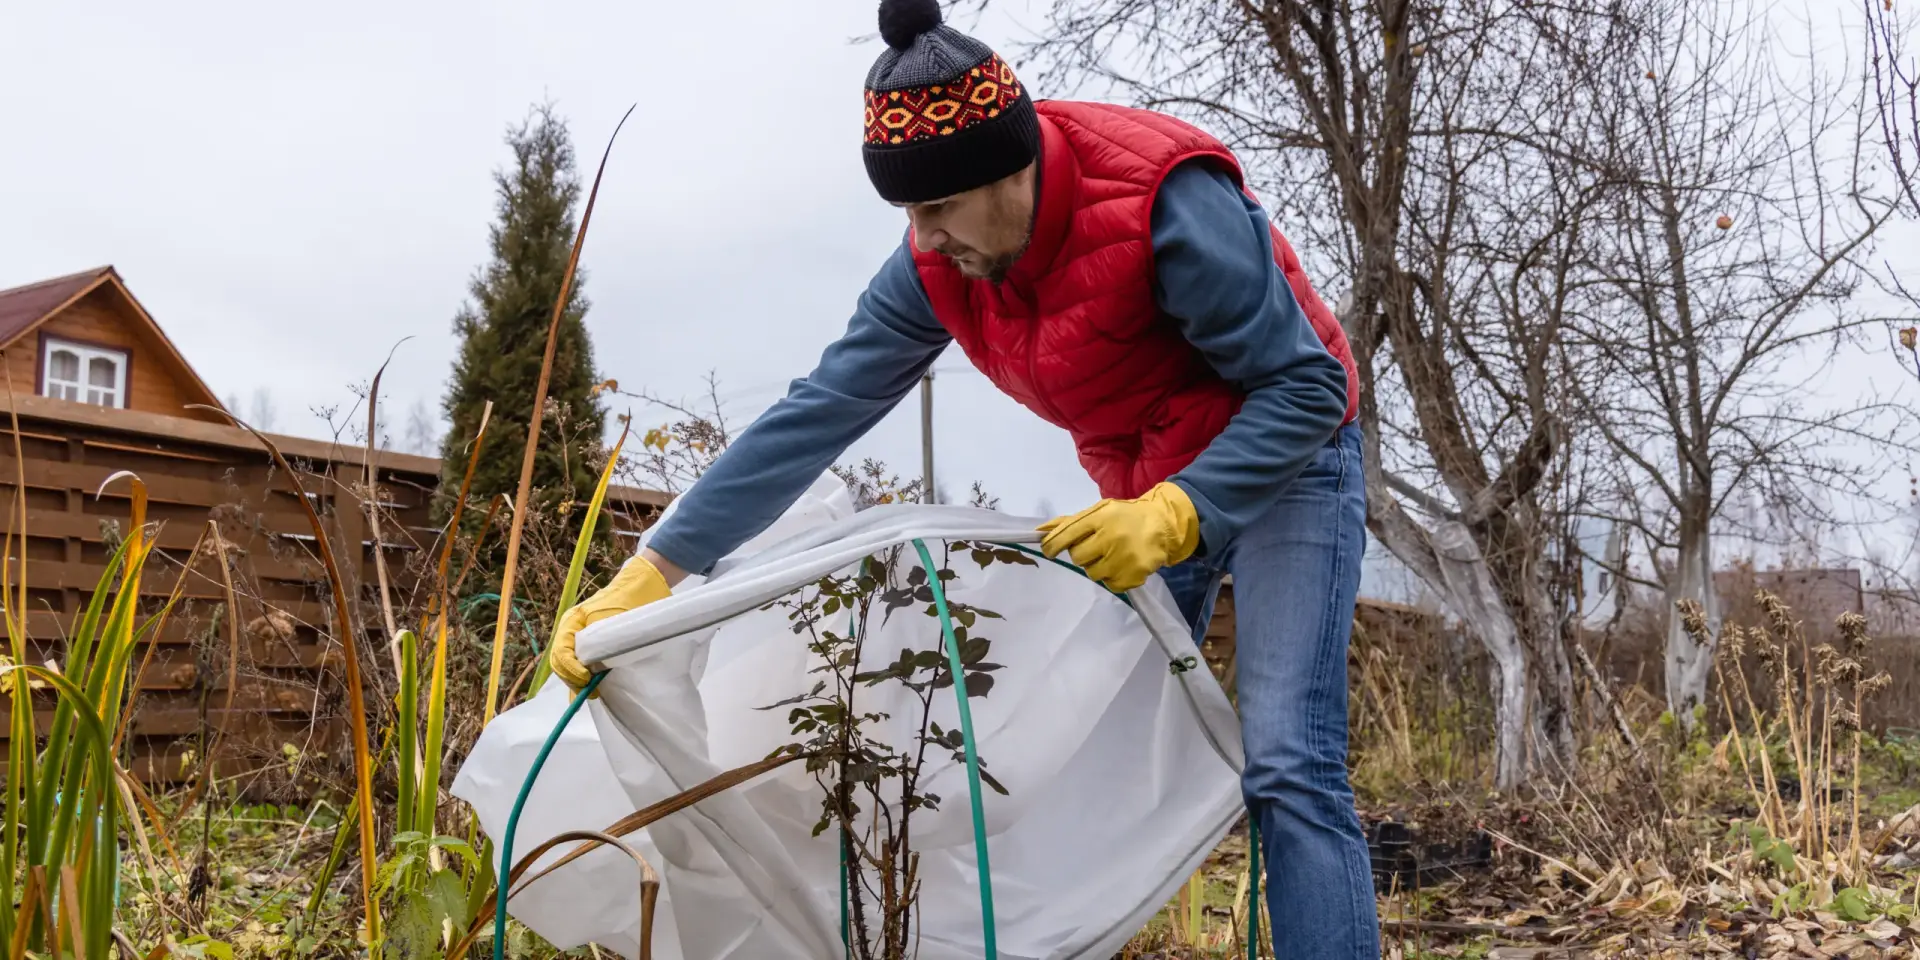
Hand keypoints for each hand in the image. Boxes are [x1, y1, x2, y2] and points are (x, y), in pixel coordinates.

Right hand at [549, 554, 672, 692]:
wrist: (642, 586)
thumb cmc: (629, 601)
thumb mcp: (614, 620)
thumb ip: (601, 642)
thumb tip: (594, 669)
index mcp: (572, 622)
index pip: (561, 652)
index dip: (571, 669)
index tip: (587, 678)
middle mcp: (571, 631)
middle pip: (560, 662)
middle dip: (572, 679)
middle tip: (591, 692)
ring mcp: (578, 638)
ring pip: (567, 665)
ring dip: (576, 681)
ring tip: (592, 693)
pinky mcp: (590, 645)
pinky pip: (578, 663)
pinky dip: (581, 678)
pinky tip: (589, 689)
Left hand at [1037, 481, 1200, 592]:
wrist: (1162, 525)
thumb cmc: (1124, 517)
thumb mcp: (1099, 511)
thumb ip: (1069, 522)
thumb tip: (1040, 531)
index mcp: (1100, 517)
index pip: (1067, 534)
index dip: (1052, 545)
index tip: (1049, 550)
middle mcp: (1111, 537)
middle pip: (1077, 557)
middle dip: (1082, 553)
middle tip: (1095, 547)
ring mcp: (1124, 557)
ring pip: (1092, 573)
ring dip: (1097, 566)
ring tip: (1110, 555)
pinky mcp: (1134, 575)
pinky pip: (1110, 585)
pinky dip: (1112, 577)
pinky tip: (1121, 565)